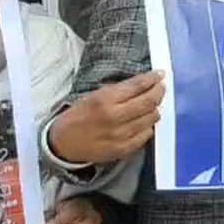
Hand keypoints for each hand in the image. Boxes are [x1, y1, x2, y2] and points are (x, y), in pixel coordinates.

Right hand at [49, 71, 165, 163]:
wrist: (63, 144)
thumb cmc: (78, 117)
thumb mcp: (94, 96)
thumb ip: (119, 90)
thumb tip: (144, 82)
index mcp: (104, 101)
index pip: (138, 86)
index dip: (152, 78)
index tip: (159, 75)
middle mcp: (115, 117)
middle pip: (149, 101)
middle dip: (159, 91)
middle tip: (160, 87)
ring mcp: (121, 135)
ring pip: (152, 118)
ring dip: (154, 108)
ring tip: (151, 104)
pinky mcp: (124, 149)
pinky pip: (147, 134)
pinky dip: (148, 125)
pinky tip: (143, 121)